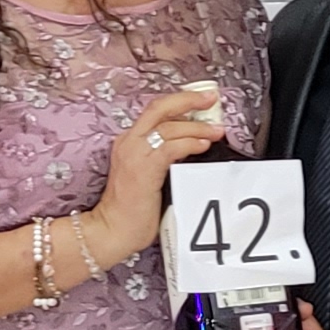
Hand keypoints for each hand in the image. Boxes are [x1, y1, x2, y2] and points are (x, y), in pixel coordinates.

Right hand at [86, 90, 229, 265]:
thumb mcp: (148, 174)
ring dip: (197, 127)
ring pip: (169, 127)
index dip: (180, 101)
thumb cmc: (132, 209)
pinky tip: (203, 145)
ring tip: (216, 130)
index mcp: (129, 141)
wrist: (112, 230)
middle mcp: (129, 141)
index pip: (155, 111)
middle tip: (211, 99)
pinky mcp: (143, 169)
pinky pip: (171, 147)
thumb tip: (194, 144)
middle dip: (189, 100)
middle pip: (160, 108)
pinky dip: (190, 143)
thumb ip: (165, 156)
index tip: (202, 100)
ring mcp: (134, 154)